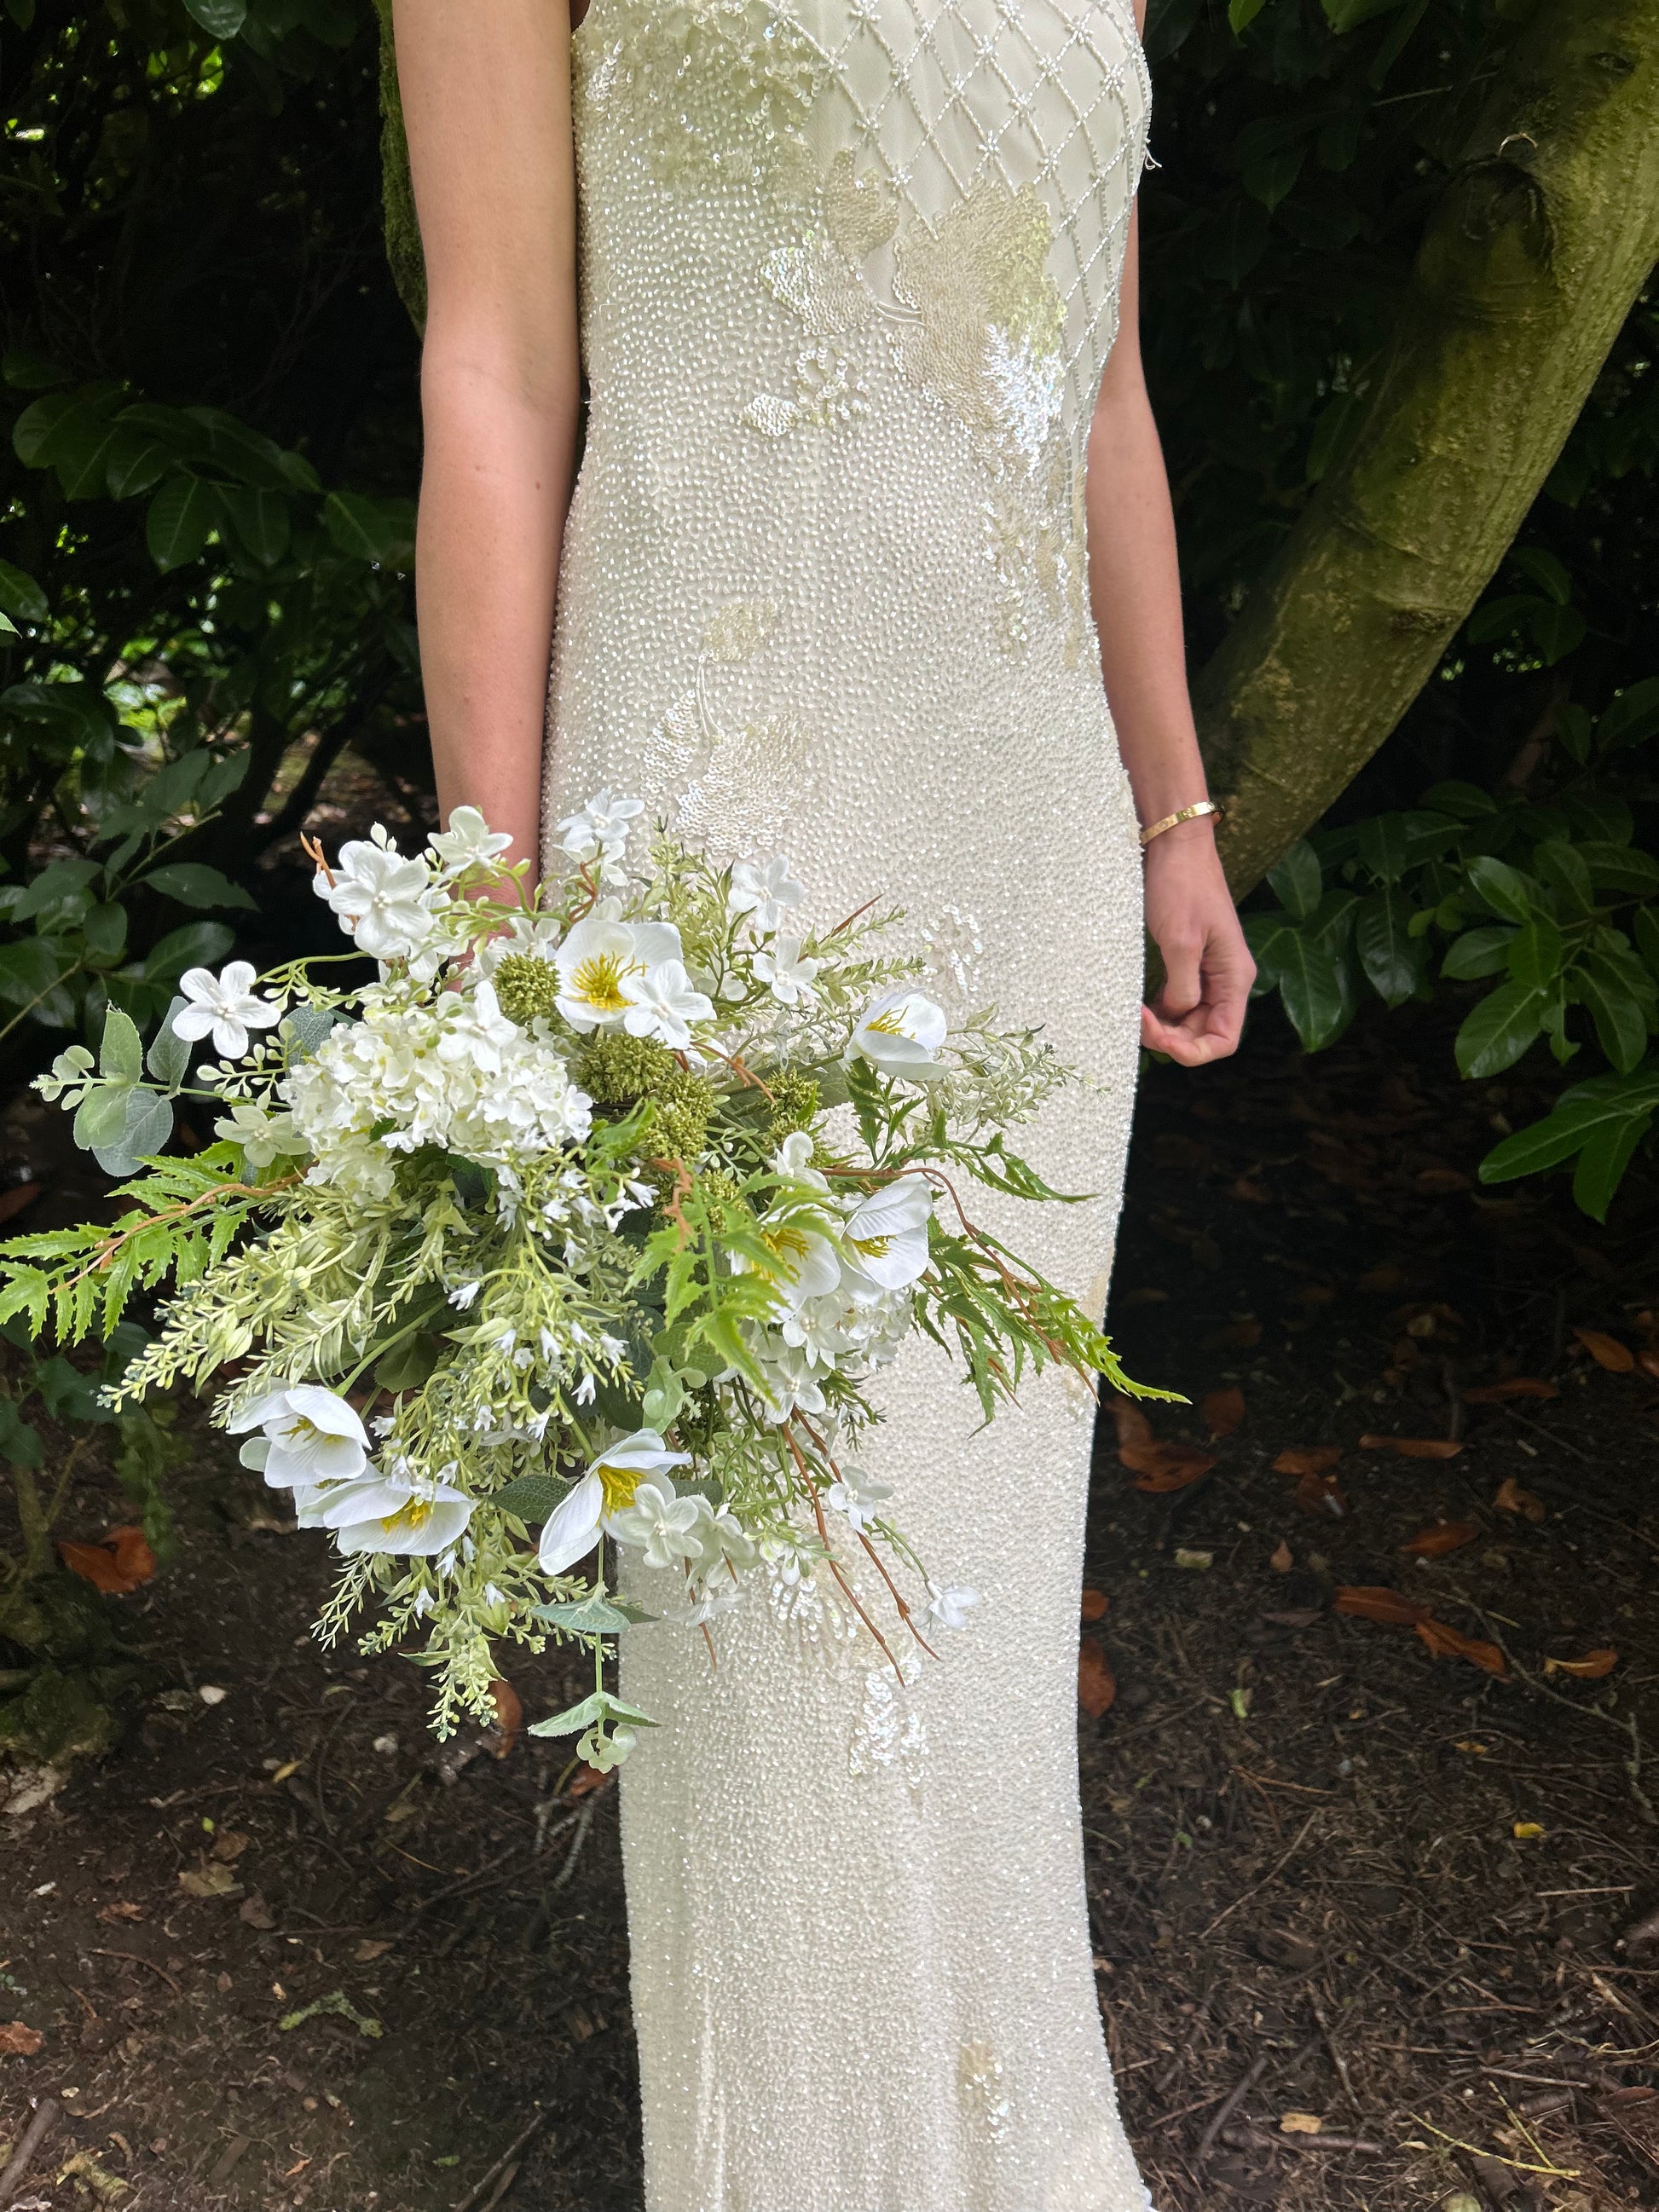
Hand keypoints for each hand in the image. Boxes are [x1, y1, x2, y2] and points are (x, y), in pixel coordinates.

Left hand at [1139, 819, 1254, 1065]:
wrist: (1175, 846)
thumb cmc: (1182, 886)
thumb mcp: (1180, 941)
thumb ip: (1182, 987)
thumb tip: (1177, 1015)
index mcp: (1234, 978)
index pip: (1224, 1039)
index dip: (1192, 1051)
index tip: (1158, 1035)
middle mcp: (1226, 980)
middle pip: (1204, 1034)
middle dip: (1171, 1039)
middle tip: (1137, 1021)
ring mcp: (1208, 972)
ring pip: (1189, 1020)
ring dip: (1163, 1026)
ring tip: (1134, 1013)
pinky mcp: (1189, 963)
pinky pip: (1178, 1000)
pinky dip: (1160, 1009)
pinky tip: (1139, 1003)